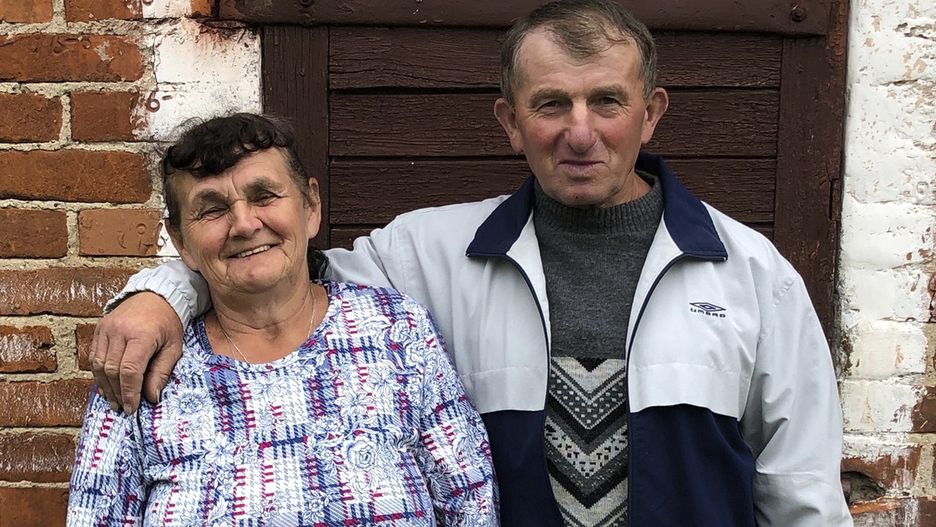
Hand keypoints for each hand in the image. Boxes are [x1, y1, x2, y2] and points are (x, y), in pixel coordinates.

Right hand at [90, 292, 182, 413]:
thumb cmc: (168, 323)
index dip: (129, 393)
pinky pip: (94, 356)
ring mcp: (106, 328)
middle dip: (117, 393)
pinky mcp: (99, 328)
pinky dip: (99, 373)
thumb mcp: (174, 348)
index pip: (130, 370)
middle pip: (112, 370)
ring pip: (99, 365)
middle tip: (123, 408)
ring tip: (114, 401)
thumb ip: (161, 372)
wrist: (156, 296)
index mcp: (142, 334)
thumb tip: (151, 398)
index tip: (132, 409)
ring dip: (106, 386)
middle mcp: (120, 330)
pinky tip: (107, 386)